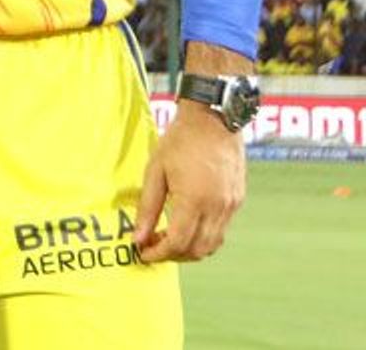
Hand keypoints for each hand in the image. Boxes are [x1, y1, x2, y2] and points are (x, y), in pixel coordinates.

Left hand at [135, 103, 245, 262]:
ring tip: (167, 239)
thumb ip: (147, 207)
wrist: (214, 120)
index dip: (159, 254)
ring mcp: (230, 206)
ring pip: (212, 245)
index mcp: (194, 200)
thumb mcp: (155, 171)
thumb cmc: (180, 141)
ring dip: (189, 250)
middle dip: (173, 255)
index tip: (143, 253)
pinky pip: (221, 231)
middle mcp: (217, 208)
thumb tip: (138, 238)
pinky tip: (186, 227)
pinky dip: (204, 238)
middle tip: (153, 247)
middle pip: (197, 250)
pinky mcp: (237, 201)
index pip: (178, 243)